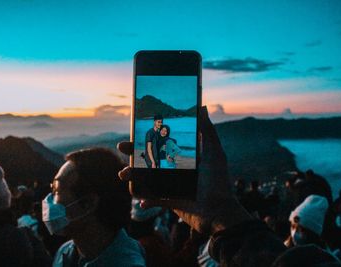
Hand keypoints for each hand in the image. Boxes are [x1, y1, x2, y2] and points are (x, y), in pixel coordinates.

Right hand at [117, 106, 251, 233]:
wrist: (219, 212)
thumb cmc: (218, 181)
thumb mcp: (214, 153)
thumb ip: (207, 131)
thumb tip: (203, 107)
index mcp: (182, 156)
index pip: (161, 143)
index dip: (148, 136)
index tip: (135, 129)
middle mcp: (174, 169)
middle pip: (149, 158)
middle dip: (133, 153)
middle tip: (121, 147)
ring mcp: (171, 185)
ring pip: (146, 178)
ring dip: (133, 176)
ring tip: (123, 174)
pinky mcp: (170, 201)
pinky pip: (154, 200)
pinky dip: (146, 201)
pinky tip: (142, 200)